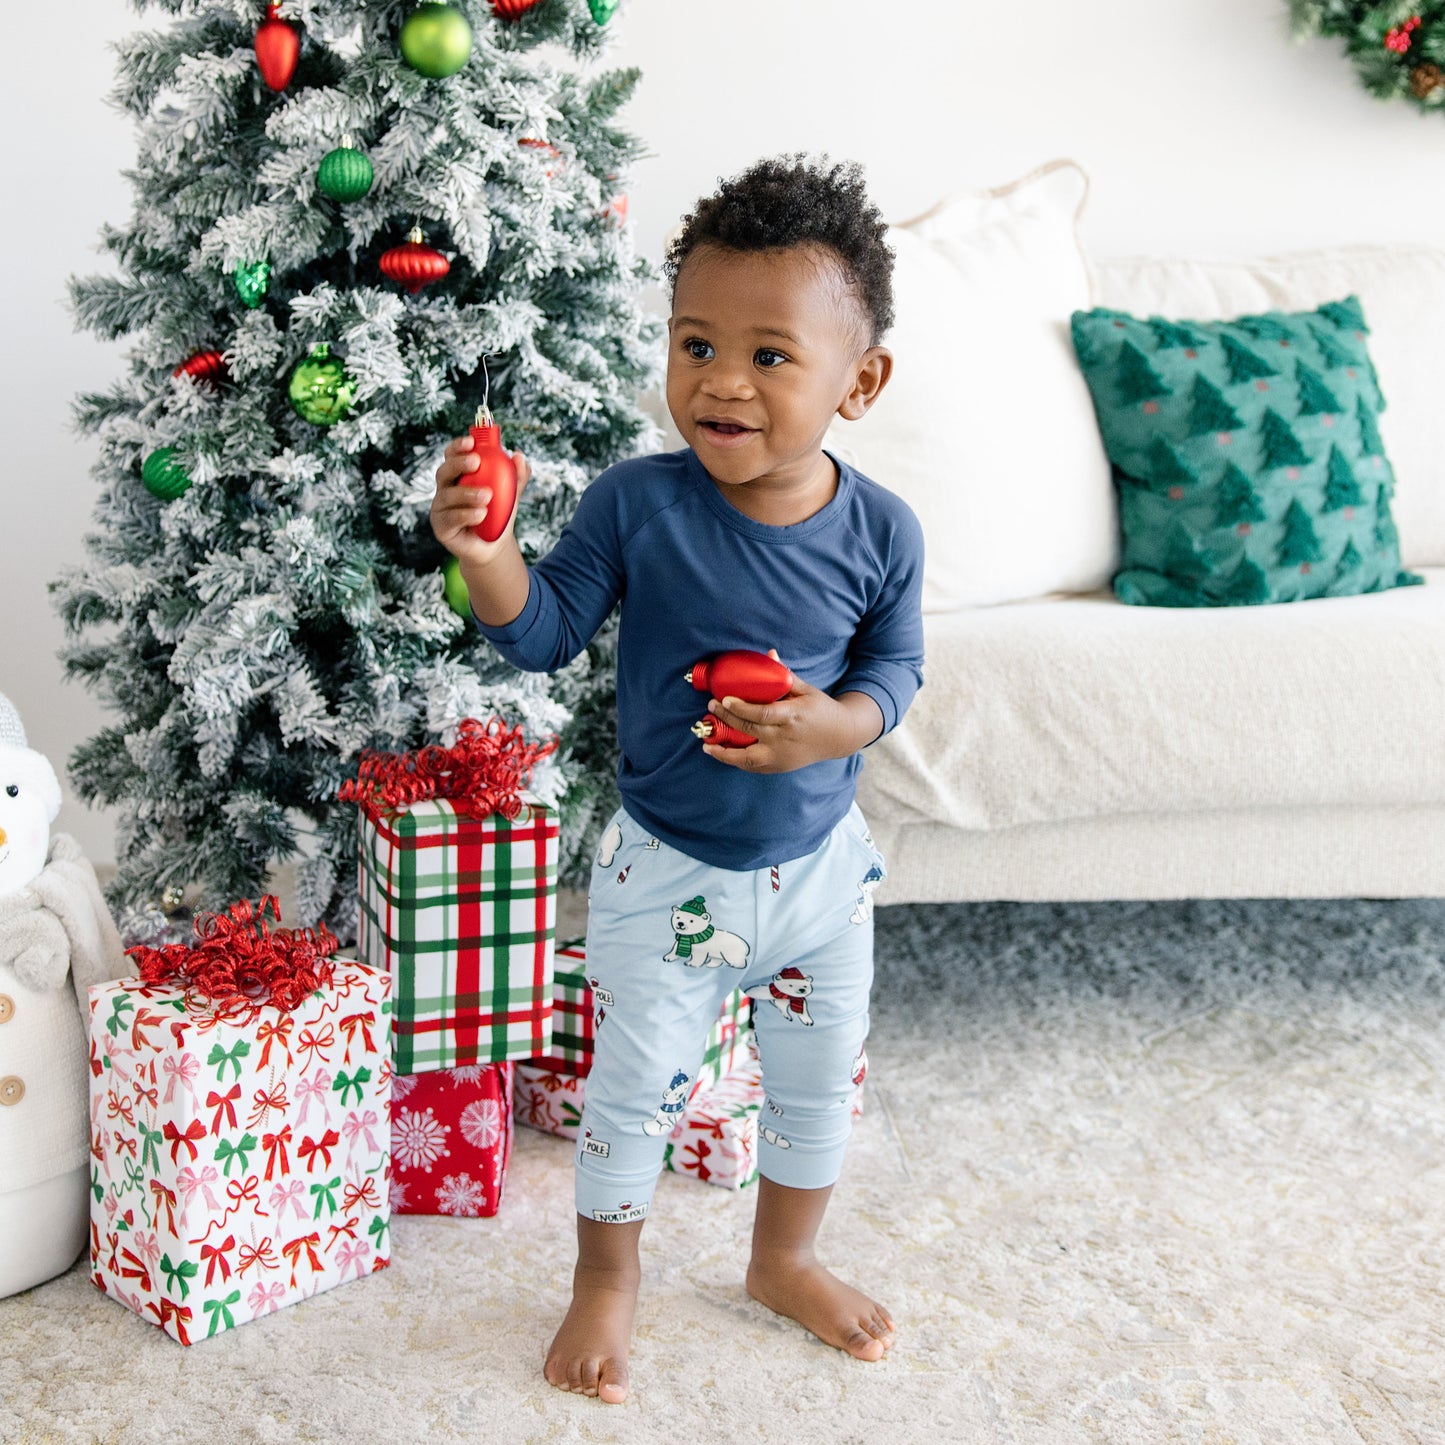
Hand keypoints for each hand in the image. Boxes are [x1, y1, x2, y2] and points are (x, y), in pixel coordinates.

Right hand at [431, 434, 530, 565]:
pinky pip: (451, 518)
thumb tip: (519, 456)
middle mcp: (446, 488)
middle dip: (458, 464)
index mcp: (458, 475)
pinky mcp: (441, 527)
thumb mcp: (511, 493)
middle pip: (444, 471)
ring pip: (448, 495)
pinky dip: (466, 515)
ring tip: (487, 496)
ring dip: (467, 493)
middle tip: (476, 462)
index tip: (471, 442)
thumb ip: (517, 476)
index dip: (458, 446)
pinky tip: (481, 514)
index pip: (453, 455)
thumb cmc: (497, 514)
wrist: (494, 545)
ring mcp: (441, 508)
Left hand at [700, 650, 883, 772]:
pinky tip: (721, 753)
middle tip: (711, 706)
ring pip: (748, 758)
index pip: (763, 714)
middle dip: (727, 719)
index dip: (741, 708)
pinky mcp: (781, 766)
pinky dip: (736, 761)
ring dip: (724, 752)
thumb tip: (769, 655)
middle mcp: (786, 738)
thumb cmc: (822, 709)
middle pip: (750, 730)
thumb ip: (784, 676)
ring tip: (707, 744)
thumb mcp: (806, 690)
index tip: (724, 699)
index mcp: (793, 716)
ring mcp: (782, 756)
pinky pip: (753, 766)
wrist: (841, 736)